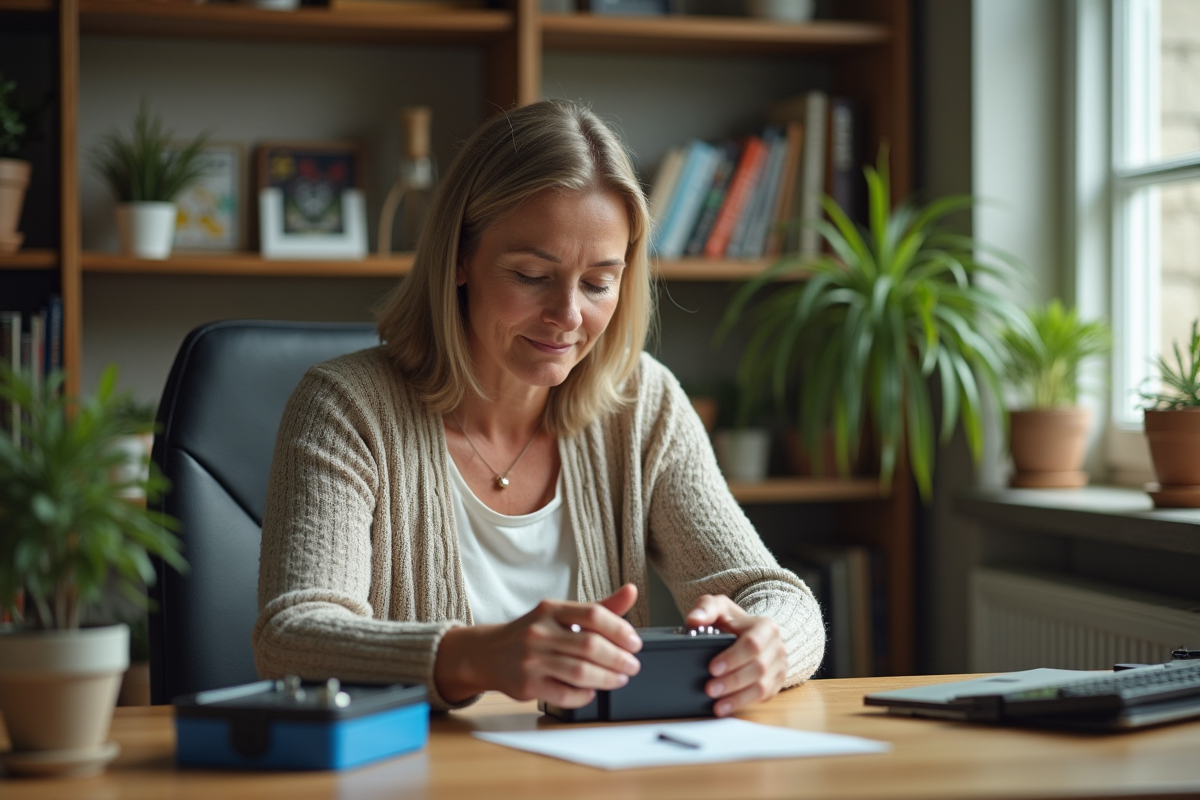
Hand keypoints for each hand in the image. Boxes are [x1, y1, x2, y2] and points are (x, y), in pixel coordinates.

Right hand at [435, 584, 642, 706]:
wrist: (487, 653)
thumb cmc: (532, 633)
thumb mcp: (560, 614)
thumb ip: (598, 608)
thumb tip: (632, 591)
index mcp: (551, 609)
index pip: (594, 615)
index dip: (620, 629)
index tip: (635, 643)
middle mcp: (539, 632)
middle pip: (590, 646)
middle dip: (618, 658)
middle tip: (632, 665)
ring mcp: (532, 660)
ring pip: (580, 672)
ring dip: (607, 678)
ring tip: (620, 678)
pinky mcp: (527, 685)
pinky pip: (565, 694)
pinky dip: (585, 695)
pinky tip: (593, 691)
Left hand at [685, 595, 786, 716]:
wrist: (750, 632)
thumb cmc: (732, 621)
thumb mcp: (719, 607)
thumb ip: (705, 609)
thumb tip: (694, 620)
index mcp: (766, 627)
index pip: (752, 644)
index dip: (733, 658)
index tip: (713, 668)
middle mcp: (777, 647)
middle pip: (758, 668)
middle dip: (732, 681)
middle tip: (710, 688)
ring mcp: (779, 667)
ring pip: (762, 687)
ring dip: (738, 697)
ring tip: (717, 703)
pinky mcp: (776, 683)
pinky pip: (762, 697)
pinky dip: (742, 704)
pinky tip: (725, 707)